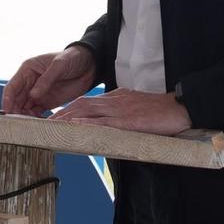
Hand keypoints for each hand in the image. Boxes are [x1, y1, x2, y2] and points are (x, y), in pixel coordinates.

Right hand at [2, 46, 96, 115]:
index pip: (12, 87)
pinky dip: (35, 119)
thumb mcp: (59, 65)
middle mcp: (30, 83)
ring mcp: (38, 93)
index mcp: (28, 70)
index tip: (8, 110)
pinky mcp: (47, 102)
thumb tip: (33, 95)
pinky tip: (37, 124)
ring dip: (24, 117)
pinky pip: (36, 113)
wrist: (89, 65)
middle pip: (16, 100)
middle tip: (17, 123)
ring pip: (24, 108)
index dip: (8, 99)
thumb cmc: (72, 58)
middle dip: (15, 112)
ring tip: (27, 125)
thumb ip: (46, 79)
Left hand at [53, 89, 191, 134]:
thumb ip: (121, 113)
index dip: (68, 110)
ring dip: (67, 118)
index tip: (54, 117)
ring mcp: (120, 110)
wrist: (180, 107)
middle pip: (81, 105)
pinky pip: (103, 122)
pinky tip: (74, 126)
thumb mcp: (137, 108)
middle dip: (61, 114)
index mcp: (116, 98)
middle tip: (43, 123)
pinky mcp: (128, 121)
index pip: (86, 102)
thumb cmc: (161, 111)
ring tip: (51, 125)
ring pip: (88, 112)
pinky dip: (87, 123)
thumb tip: (108, 124)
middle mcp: (114, 101)